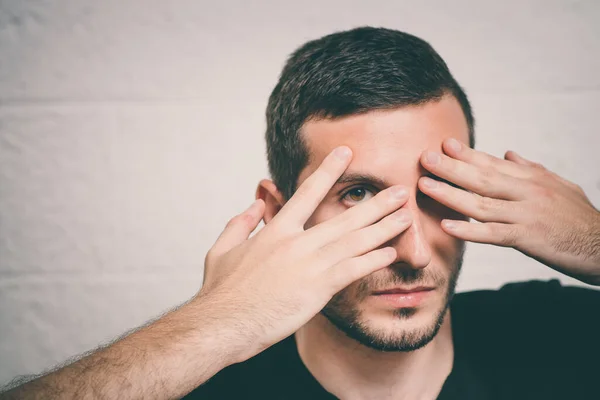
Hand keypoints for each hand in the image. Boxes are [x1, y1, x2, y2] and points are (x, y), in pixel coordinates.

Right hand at [197, 146, 412, 362]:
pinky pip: (353, 270)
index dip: (329, 171)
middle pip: (344, 217)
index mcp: (275, 230)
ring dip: (384, 227)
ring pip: (355, 241)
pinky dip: (374, 260)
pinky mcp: (317, 289)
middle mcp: (297, 242)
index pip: (307, 193)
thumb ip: (240, 223)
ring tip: (406, 216)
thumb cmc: (220, 291)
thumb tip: (255, 205)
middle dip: (376, 203)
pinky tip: (392, 252)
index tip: (346, 154)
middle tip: (400, 190)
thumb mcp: (222, 249)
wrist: (222, 323)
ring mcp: (309, 264)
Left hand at [418, 138, 599, 284]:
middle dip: (451, 167)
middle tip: (424, 158)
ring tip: (425, 186)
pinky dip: (469, 230)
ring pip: (481, 203)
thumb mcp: (560, 186)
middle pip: (482, 178)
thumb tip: (507, 154)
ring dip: (450, 194)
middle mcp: (527, 192)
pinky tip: (447, 225)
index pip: (493, 163)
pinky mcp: (529, 238)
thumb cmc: (580, 217)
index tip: (444, 144)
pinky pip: (493, 234)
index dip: (467, 154)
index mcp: (533, 179)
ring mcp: (526, 214)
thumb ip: (530, 170)